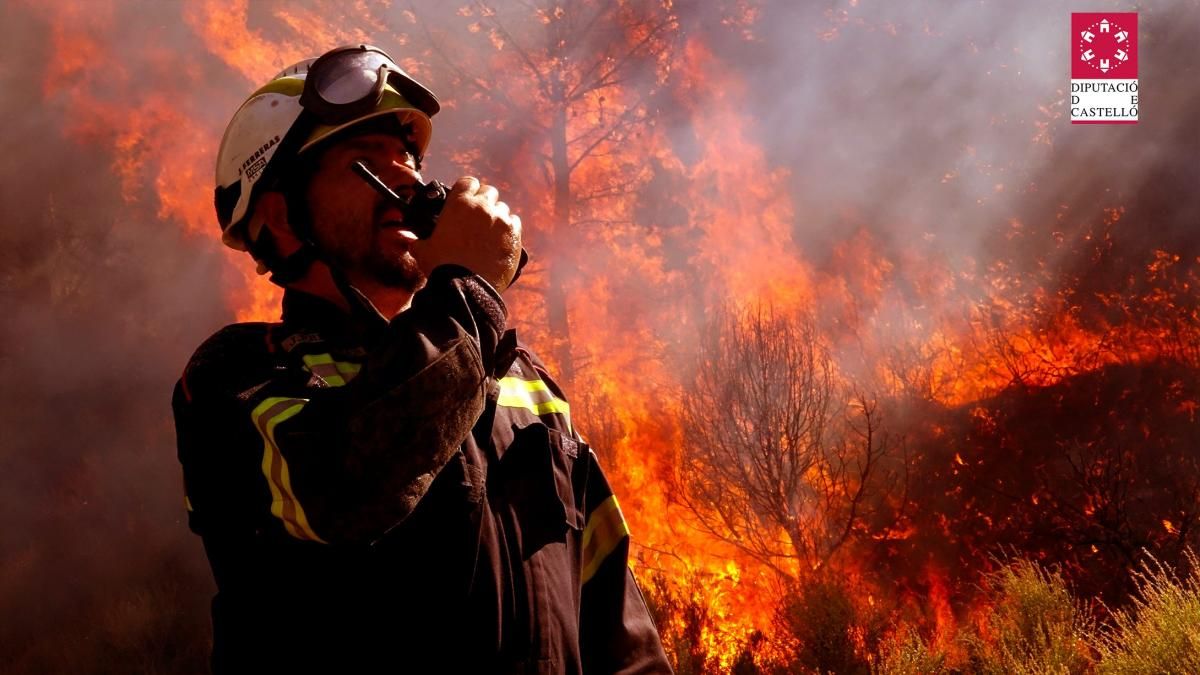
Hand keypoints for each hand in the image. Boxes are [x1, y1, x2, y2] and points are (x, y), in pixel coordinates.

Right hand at [411, 177, 522, 291]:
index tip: (466, 199)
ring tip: (490, 232)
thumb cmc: (442, 267)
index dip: (468, 190)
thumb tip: (411, 242)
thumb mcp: (422, 250)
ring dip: (497, 216)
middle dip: (484, 202)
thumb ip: (418, 241)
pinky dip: (509, 229)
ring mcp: (501, 220)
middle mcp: (483, 206)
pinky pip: (515, 223)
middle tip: (478, 217)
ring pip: (503, 208)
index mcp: (459, 203)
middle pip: (489, 192)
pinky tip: (501, 240)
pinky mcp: (514, 235)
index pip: (468, 182)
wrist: (466, 288)